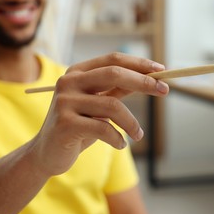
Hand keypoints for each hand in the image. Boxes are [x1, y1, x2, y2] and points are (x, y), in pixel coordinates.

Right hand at [31, 53, 168, 175]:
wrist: (48, 153)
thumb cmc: (78, 127)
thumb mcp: (98, 105)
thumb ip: (116, 90)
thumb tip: (148, 77)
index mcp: (77, 72)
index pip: (113, 60)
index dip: (139, 64)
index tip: (162, 71)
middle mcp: (68, 82)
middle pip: (114, 74)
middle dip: (143, 82)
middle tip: (165, 91)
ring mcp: (65, 102)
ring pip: (112, 106)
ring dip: (132, 123)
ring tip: (138, 135)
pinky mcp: (65, 124)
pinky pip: (103, 128)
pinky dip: (118, 138)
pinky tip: (120, 144)